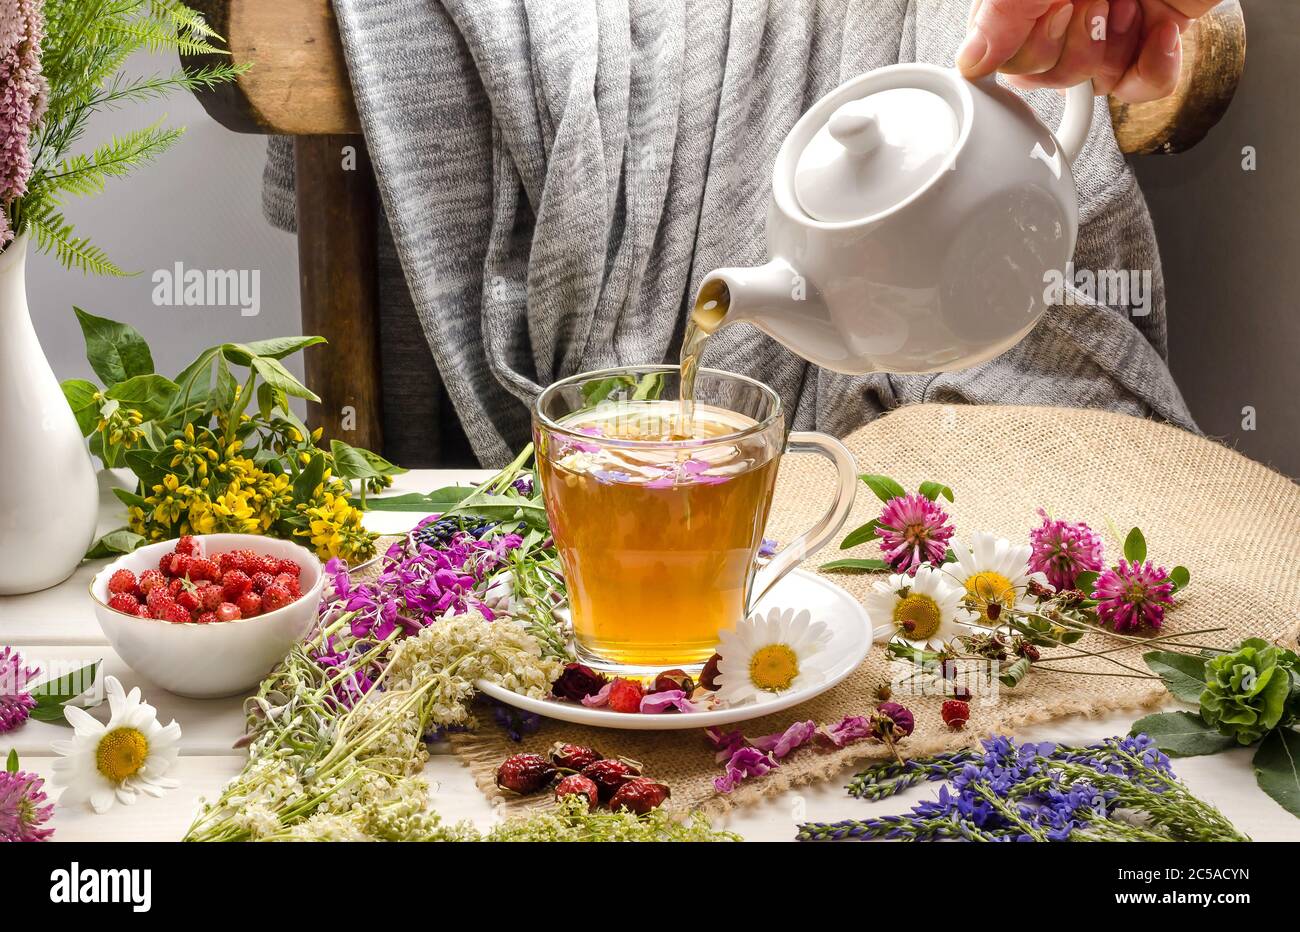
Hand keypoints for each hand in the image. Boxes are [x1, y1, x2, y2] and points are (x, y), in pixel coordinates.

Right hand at [956, 0, 1220, 101]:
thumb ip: (1001, 12)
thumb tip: (970, 61)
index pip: (1004, 56)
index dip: (1033, 44)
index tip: (1055, 6)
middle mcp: (1064, 6)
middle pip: (1046, 77)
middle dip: (1076, 46)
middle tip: (1095, 0)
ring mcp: (1110, 23)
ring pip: (1092, 84)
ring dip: (1117, 48)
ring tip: (1130, 3)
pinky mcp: (1154, 35)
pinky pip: (1140, 88)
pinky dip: (1154, 69)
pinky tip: (1162, 29)